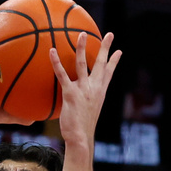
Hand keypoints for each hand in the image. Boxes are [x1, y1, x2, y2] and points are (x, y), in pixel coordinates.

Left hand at [50, 31, 120, 147]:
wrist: (81, 137)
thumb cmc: (82, 128)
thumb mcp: (88, 112)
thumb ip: (85, 102)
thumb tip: (80, 102)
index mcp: (100, 92)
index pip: (109, 73)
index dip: (114, 61)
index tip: (119, 51)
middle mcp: (94, 88)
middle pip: (101, 63)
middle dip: (106, 48)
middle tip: (110, 34)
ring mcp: (83, 89)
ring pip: (83, 63)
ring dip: (82, 47)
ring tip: (82, 34)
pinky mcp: (70, 93)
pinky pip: (62, 74)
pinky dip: (56, 62)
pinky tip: (51, 51)